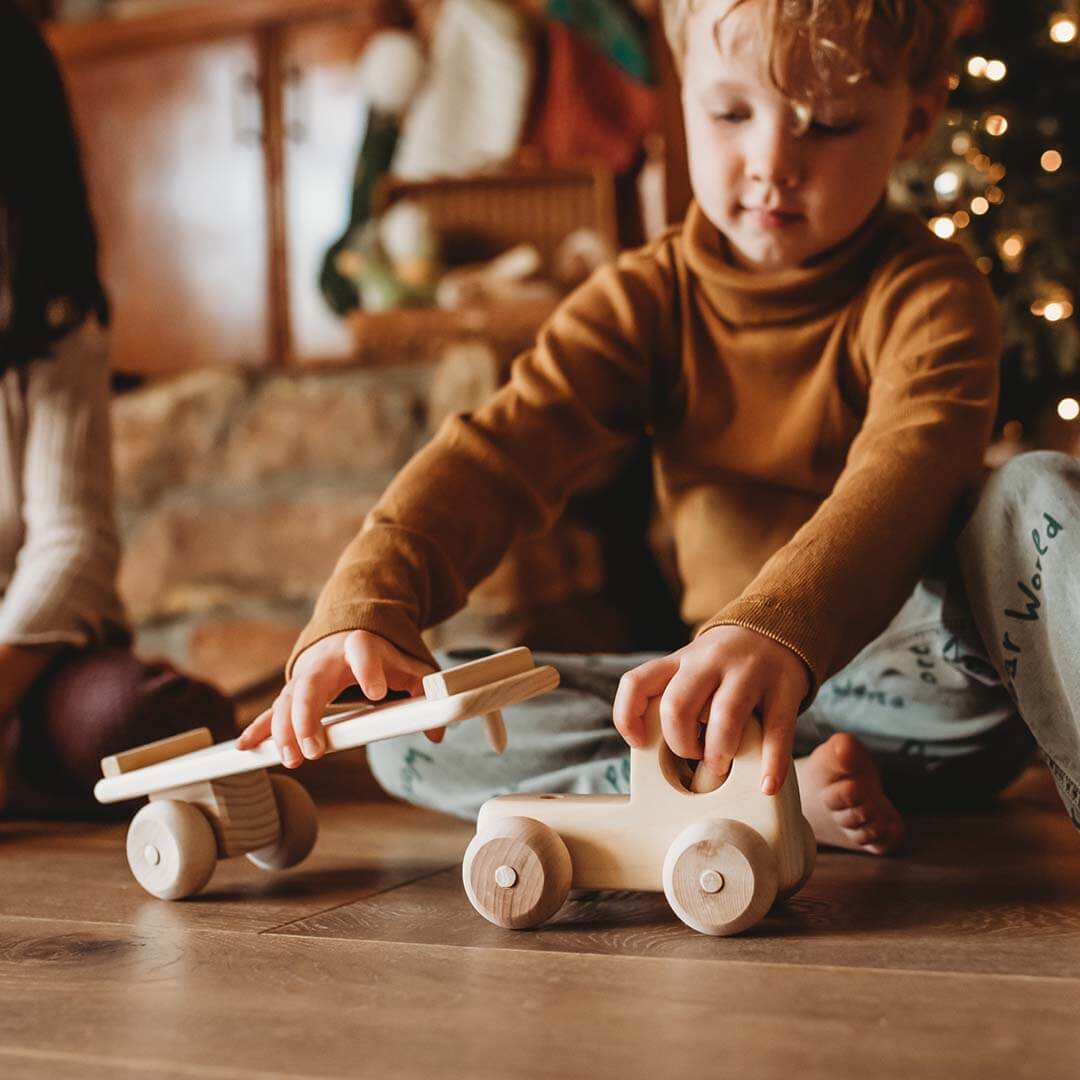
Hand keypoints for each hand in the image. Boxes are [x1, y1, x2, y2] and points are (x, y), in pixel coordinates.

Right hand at [235, 630, 435, 767]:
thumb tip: (437, 733)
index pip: (363, 653)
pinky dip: (259, 730)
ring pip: (286, 702)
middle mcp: (326, 661)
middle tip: (314, 751)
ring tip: (292, 759)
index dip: (368, 670)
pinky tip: (245, 748)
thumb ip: (424, 691)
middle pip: (310, 684)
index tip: (376, 693)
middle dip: (307, 717)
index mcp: (359, 647)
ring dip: (283, 731)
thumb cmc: (377, 656)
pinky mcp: (291, 694)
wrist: (345, 635)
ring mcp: (304, 677)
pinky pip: (271, 712)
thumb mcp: (405, 667)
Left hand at [612, 626, 809, 795]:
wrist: (777, 626)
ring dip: (718, 752)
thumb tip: (657, 749)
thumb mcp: (691, 667)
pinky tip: (766, 783)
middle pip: (677, 706)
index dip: (628, 717)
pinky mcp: (784, 688)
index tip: (638, 742)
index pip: (637, 682)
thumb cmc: (725, 664)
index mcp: (681, 660)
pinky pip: (776, 731)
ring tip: (722, 763)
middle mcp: (710, 662)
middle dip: (681, 743)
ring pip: (724, 717)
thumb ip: (673, 695)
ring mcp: (748, 673)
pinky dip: (771, 763)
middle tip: (694, 756)